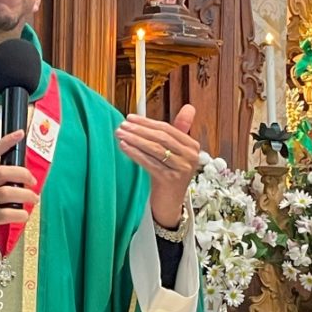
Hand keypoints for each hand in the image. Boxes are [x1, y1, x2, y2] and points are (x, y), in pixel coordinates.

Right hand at [0, 130, 39, 260]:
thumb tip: (19, 177)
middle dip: (22, 174)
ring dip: (25, 195)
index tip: (19, 134)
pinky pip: (4, 214)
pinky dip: (19, 214)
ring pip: (6, 192)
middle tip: (32, 182)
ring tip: (33, 199)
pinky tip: (24, 215)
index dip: (5, 143)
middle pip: (1, 172)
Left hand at [115, 104, 199, 228]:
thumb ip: (178, 131)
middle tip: (122, 125)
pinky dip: (135, 153)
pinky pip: (150, 163)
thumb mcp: (175, 152)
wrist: (169, 204)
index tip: (130, 118)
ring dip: (135, 139)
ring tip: (120, 134)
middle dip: (139, 130)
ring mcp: (182, 169)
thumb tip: (189, 107)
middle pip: (161, 137)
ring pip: (155, 149)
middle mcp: (190, 156)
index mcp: (192, 146)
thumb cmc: (169, 175)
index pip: (167, 129)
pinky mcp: (171, 180)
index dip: (147, 122)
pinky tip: (124, 147)